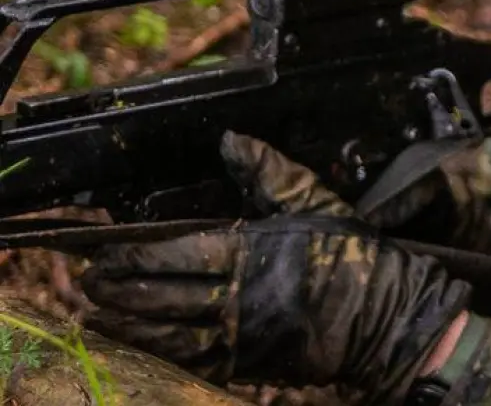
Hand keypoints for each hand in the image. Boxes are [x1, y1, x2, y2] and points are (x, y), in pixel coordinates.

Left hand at [80, 132, 471, 403]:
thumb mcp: (316, 203)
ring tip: (94, 316)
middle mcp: (240, 296)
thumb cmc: (352, 255)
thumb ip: (270, 173)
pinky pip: (193, 361)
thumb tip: (233, 141)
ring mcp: (242, 335)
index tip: (104, 252)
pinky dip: (158, 353)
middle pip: (163, 295)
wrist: (387, 316)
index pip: (178, 251)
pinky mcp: (249, 364)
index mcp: (253, 251)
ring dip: (127, 325)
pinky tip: (134, 345)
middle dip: (120, 290)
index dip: (136, 254)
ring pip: (169, 333)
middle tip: (88, 282)